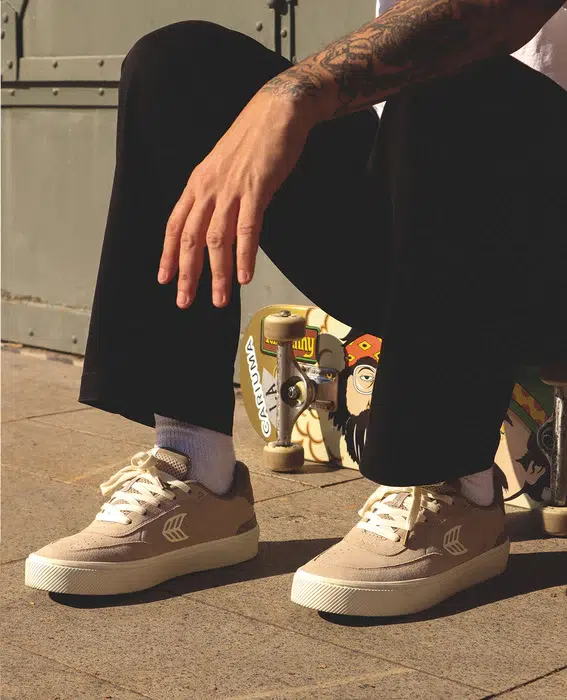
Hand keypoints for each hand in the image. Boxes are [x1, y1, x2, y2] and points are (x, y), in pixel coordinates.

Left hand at [158, 90, 314, 307]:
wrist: (276, 112)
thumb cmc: (253, 140)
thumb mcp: (223, 167)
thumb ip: (217, 196)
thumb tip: (217, 225)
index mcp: (198, 183)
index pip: (176, 225)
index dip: (168, 255)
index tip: (165, 279)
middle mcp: (208, 188)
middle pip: (191, 239)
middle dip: (187, 274)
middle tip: (184, 300)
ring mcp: (231, 189)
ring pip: (216, 241)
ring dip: (218, 274)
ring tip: (220, 299)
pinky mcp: (255, 189)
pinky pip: (247, 230)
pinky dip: (244, 256)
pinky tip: (244, 276)